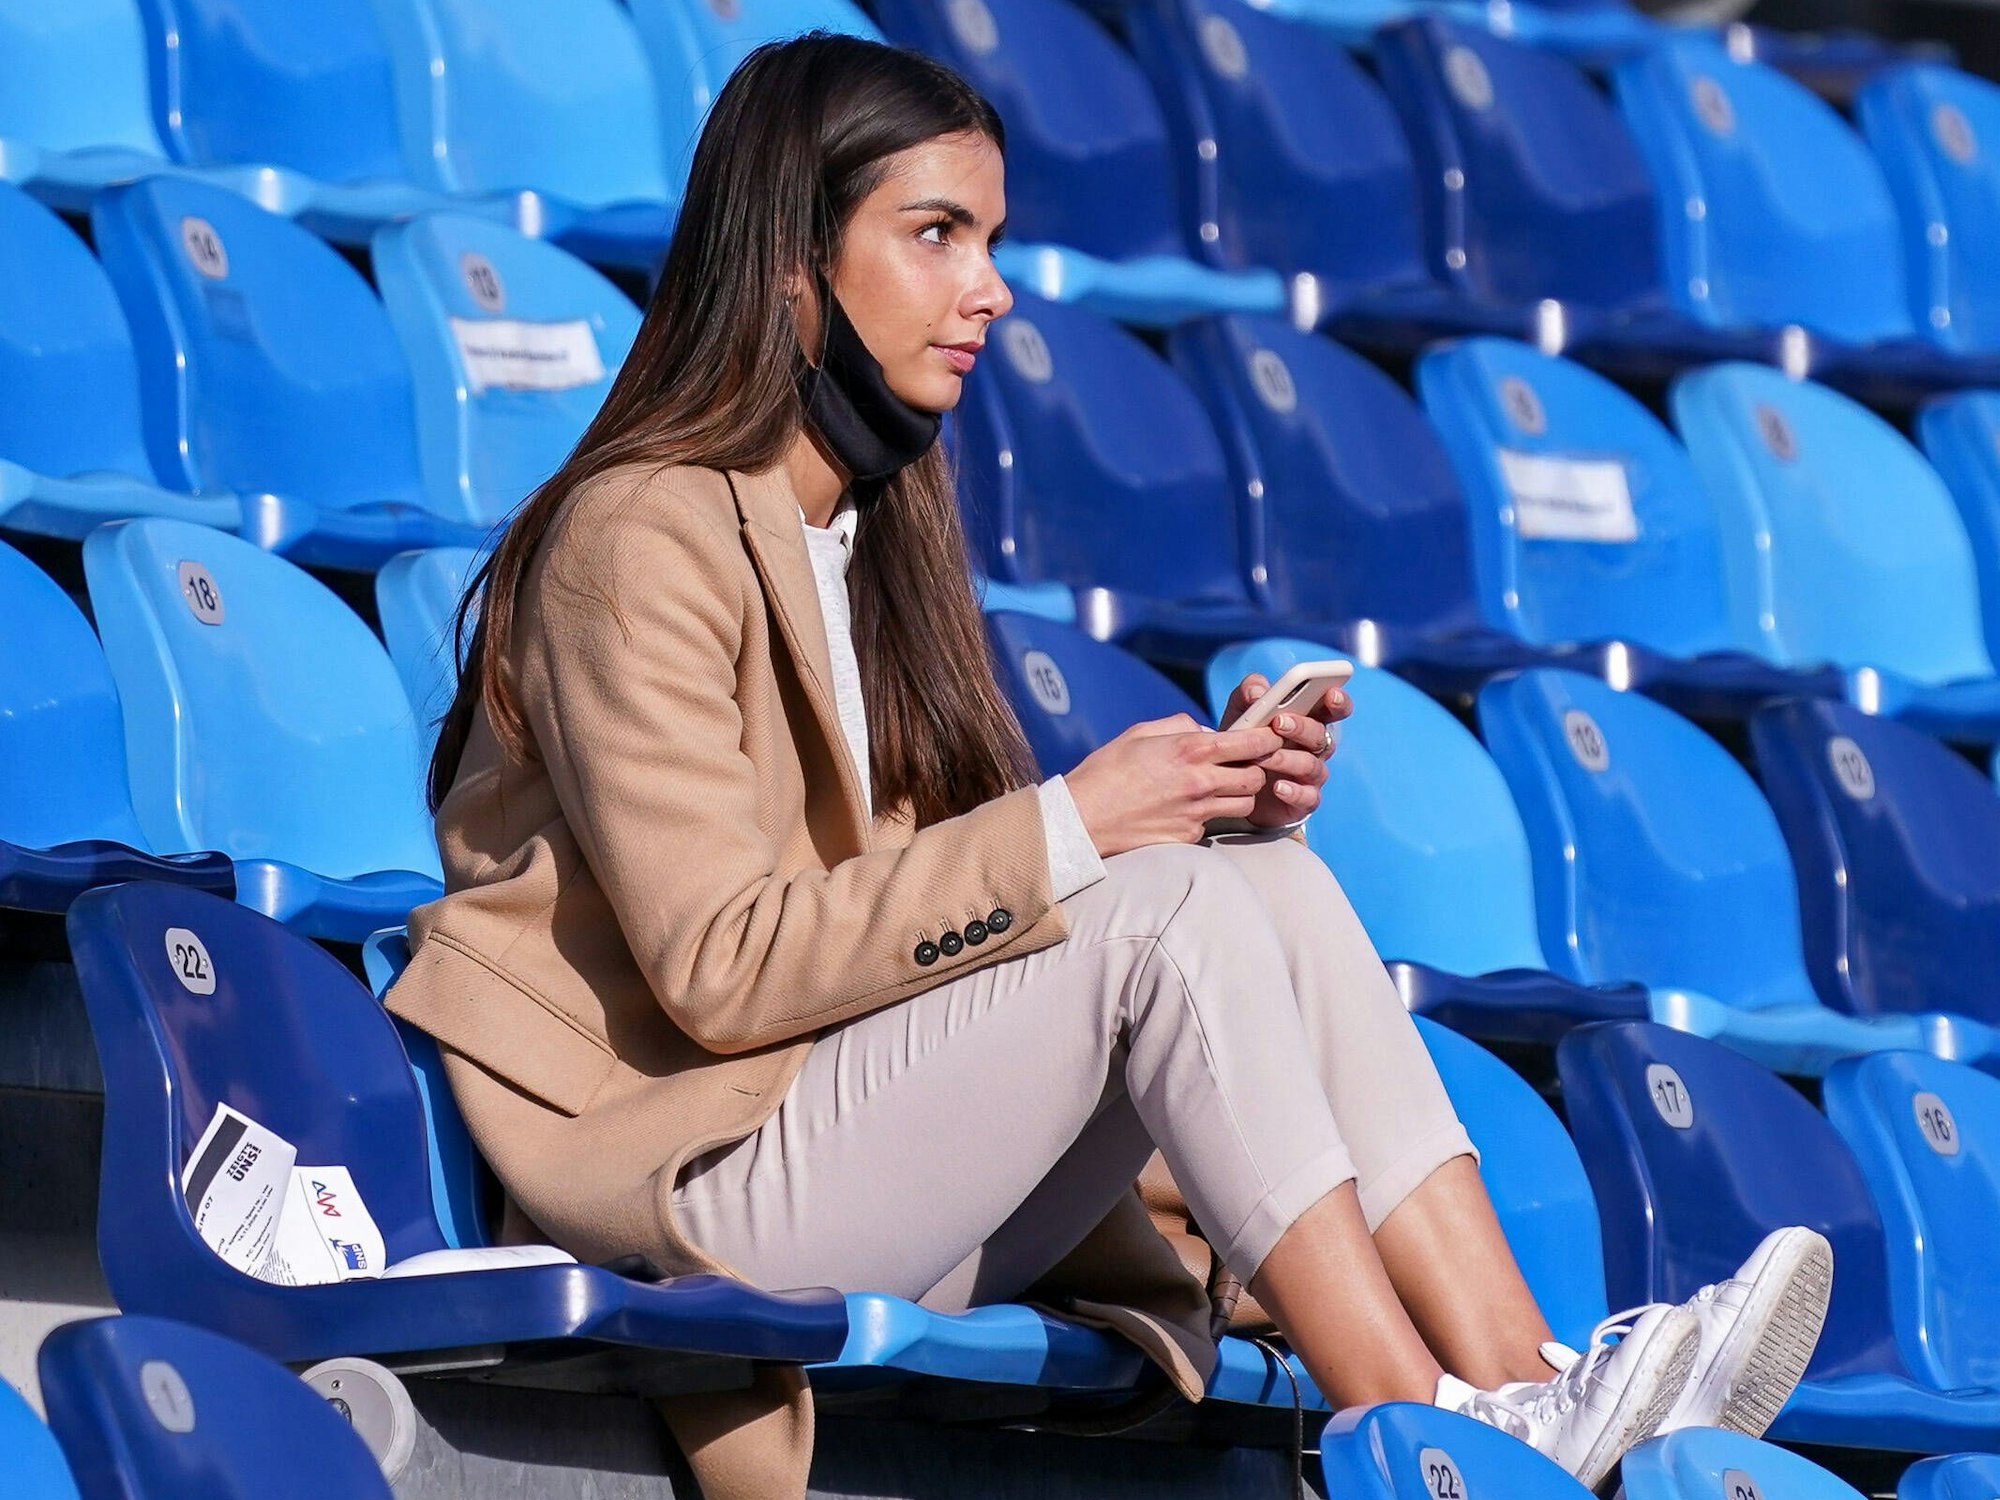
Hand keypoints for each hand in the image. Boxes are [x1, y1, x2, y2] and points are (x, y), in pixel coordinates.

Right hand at [1065, 713, 1284, 856]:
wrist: (1082, 819)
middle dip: (1257, 768)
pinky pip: (1215, 822)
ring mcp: (1197, 812)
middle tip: (1245, 764)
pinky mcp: (1189, 835)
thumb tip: (1204, 730)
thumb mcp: (1139, 733)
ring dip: (1240, 794)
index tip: (1271, 735)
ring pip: (1245, 803)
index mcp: (1190, 750)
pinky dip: (1211, 813)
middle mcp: (1200, 782)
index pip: (1251, 742)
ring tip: (1221, 787)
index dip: (1268, 737)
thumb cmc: (1106, 772)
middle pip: (1257, 776)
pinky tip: (1190, 807)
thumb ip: (1178, 726)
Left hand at [1218, 673, 1354, 826]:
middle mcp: (1315, 747)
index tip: (1331, 693)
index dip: (1338, 701)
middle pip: (1320, 735)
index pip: (1334, 708)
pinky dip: (1293, 791)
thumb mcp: (1241, 711)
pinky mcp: (1304, 800)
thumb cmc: (1246, 740)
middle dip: (1301, 727)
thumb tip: (1257, 693)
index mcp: (1308, 720)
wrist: (1234, 784)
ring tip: (1262, 757)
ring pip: (1310, 765)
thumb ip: (1248, 693)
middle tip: (1278, 722)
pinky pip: (1307, 797)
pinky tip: (1277, 787)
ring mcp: (1311, 775)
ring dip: (1286, 759)